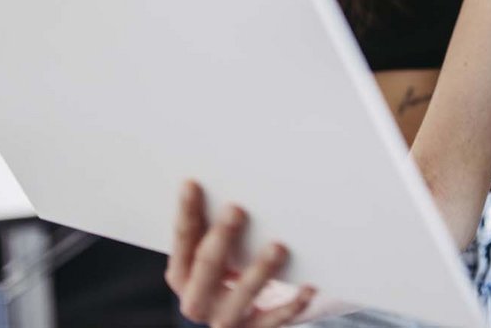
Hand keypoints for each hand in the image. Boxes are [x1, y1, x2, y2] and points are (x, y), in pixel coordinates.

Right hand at [167, 180, 316, 327]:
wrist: (230, 322)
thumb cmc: (223, 273)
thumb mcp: (211, 254)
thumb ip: (213, 227)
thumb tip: (233, 178)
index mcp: (182, 275)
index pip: (182, 240)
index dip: (186, 213)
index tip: (193, 184)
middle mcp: (198, 300)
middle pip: (207, 267)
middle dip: (221, 238)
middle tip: (237, 210)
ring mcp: (225, 319)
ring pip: (240, 296)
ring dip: (259, 271)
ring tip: (278, 247)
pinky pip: (273, 320)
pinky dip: (292, 304)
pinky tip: (308, 287)